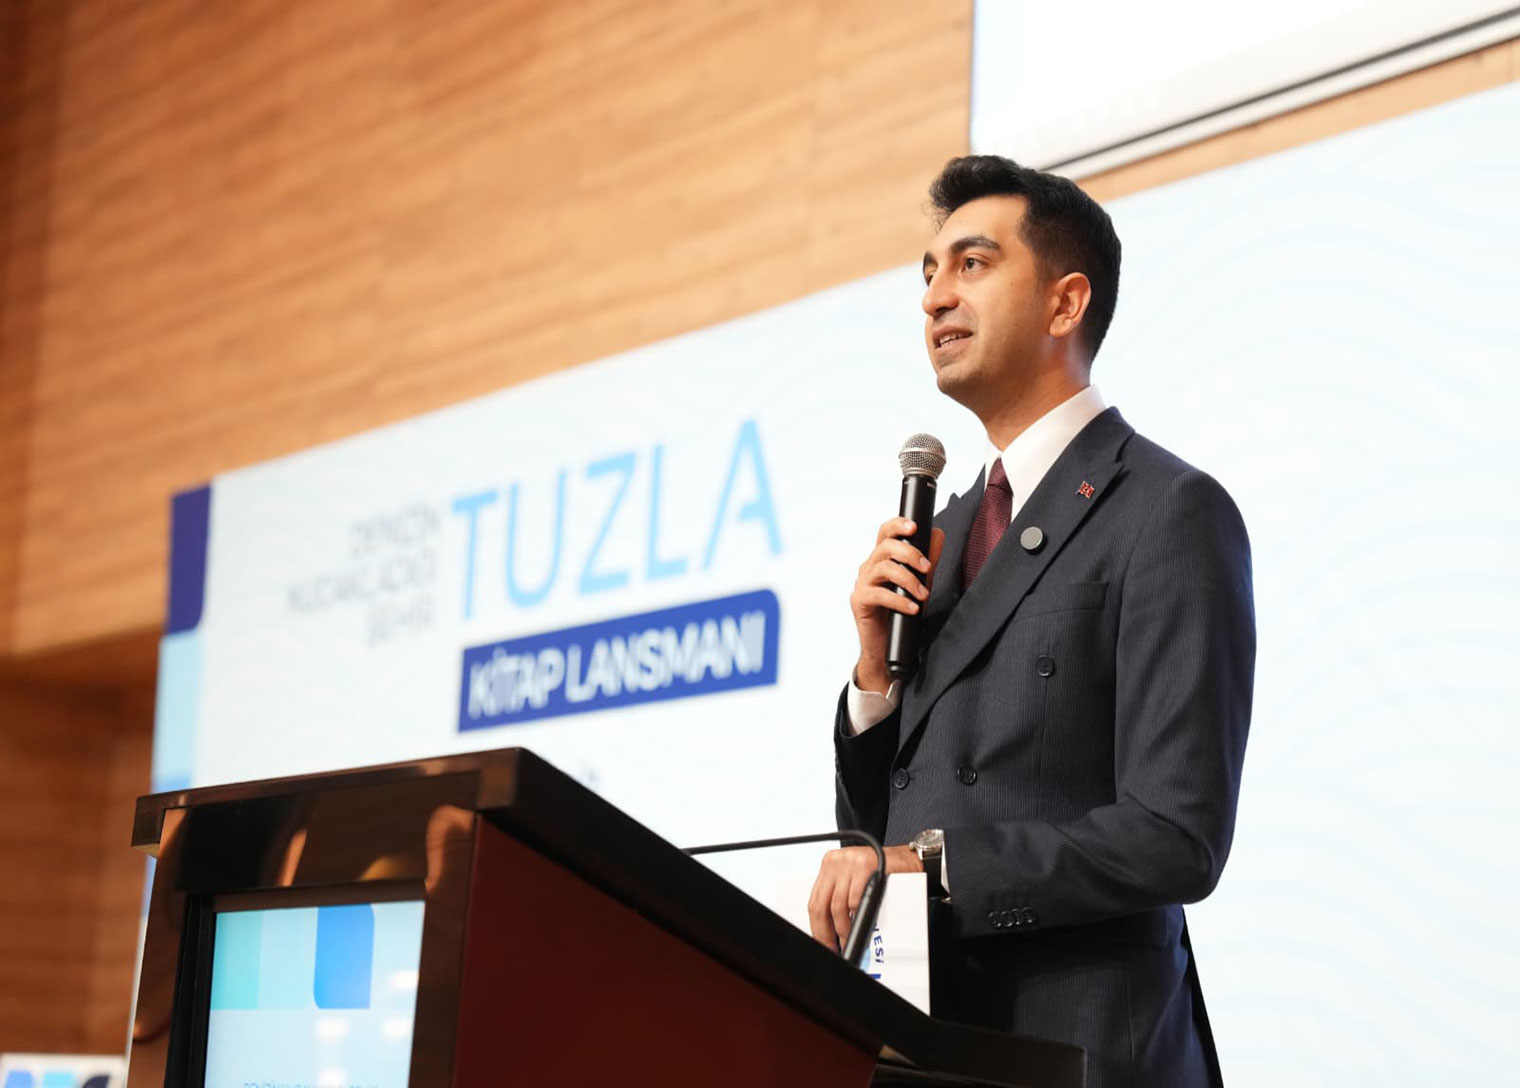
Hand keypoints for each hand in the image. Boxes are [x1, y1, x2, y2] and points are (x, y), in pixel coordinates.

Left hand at [807, 844, 921, 951]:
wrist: (907, 859)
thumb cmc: (883, 871)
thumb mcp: (853, 879)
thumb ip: (840, 896)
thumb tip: (831, 927)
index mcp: (829, 864)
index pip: (814, 901)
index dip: (817, 927)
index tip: (822, 940)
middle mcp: (836, 862)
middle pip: (820, 905)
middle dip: (826, 932)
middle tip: (833, 946)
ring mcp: (849, 862)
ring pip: (837, 906)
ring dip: (843, 929)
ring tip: (850, 938)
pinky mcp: (865, 866)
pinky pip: (855, 899)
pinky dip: (858, 916)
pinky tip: (861, 922)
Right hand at [851, 519, 945, 692]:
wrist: (886, 647)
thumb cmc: (901, 612)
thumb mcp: (918, 582)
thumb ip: (927, 560)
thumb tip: (938, 534)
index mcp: (881, 559)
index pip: (884, 533)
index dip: (897, 525)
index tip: (914, 527)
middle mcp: (869, 567)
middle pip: (885, 547)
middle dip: (910, 554)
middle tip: (928, 568)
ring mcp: (862, 584)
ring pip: (883, 568)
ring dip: (908, 580)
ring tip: (924, 595)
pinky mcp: (859, 601)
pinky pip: (879, 594)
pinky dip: (899, 600)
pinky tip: (912, 608)